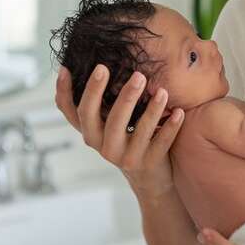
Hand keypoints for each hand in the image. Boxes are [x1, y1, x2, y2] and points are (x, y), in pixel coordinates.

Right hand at [55, 65, 184, 199]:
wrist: (148, 179)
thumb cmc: (126, 141)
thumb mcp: (106, 126)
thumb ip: (98, 104)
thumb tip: (82, 65)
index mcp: (91, 133)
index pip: (73, 112)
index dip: (65, 92)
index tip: (71, 68)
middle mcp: (104, 146)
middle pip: (102, 118)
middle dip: (114, 94)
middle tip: (133, 73)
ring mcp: (126, 157)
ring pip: (137, 130)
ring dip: (151, 109)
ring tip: (162, 90)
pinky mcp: (148, 163)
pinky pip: (161, 143)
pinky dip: (170, 127)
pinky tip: (179, 112)